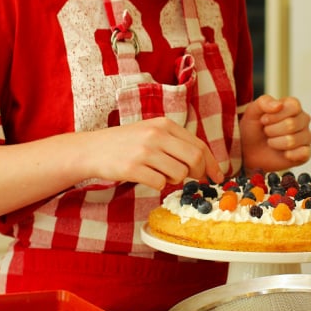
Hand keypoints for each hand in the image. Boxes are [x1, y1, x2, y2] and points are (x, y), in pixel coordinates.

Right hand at [78, 116, 222, 189]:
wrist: (92, 149)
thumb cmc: (126, 143)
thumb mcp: (152, 133)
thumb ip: (176, 143)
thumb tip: (205, 164)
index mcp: (164, 124)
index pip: (199, 145)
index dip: (212, 164)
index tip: (218, 176)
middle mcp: (156, 135)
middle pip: (195, 159)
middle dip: (198, 174)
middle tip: (192, 180)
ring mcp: (144, 151)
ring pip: (179, 174)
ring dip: (174, 179)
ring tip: (159, 173)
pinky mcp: (133, 168)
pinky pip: (160, 184)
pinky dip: (158, 185)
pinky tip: (146, 177)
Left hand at [239, 95, 310, 173]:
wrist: (250, 150)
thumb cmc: (254, 127)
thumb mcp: (253, 111)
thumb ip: (264, 102)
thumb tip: (279, 105)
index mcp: (293, 106)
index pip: (293, 107)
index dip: (275, 116)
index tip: (263, 120)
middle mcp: (303, 119)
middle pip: (291, 124)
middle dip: (272, 130)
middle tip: (267, 132)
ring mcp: (306, 136)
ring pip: (292, 140)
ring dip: (276, 143)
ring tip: (272, 142)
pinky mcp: (305, 153)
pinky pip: (303, 153)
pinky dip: (289, 155)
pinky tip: (283, 154)